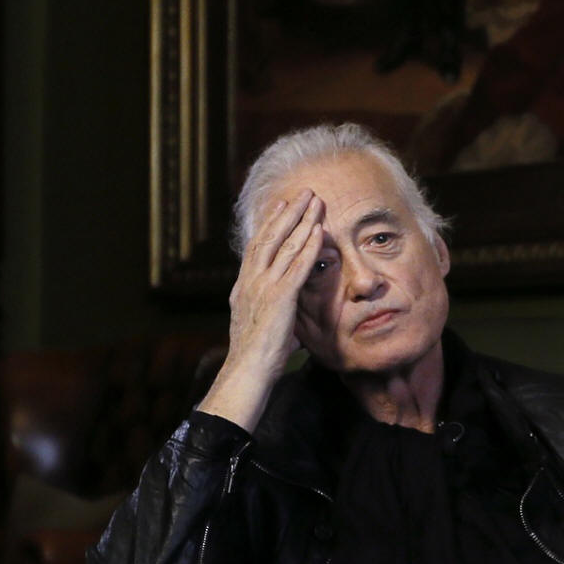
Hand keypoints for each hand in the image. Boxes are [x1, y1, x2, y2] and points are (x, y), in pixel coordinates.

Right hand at [196, 192, 323, 431]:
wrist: (247, 371)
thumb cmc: (258, 355)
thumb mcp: (266, 324)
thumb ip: (276, 310)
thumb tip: (289, 311)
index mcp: (245, 286)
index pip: (258, 247)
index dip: (270, 224)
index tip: (282, 205)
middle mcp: (251, 281)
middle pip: (269, 238)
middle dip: (288, 213)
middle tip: (303, 193)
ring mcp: (263, 288)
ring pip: (284, 246)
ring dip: (302, 222)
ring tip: (315, 202)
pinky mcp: (279, 298)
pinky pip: (297, 267)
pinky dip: (308, 247)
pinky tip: (319, 232)